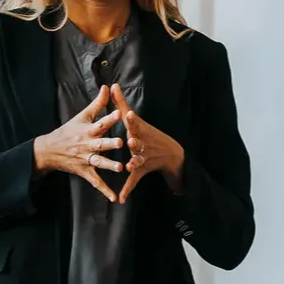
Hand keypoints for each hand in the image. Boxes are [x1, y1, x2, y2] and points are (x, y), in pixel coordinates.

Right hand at [33, 85, 126, 201]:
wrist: (49, 150)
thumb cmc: (68, 130)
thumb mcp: (82, 116)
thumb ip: (97, 103)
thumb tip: (106, 86)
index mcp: (87, 130)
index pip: (99, 123)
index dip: (109, 118)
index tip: (120, 113)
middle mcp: (87, 145)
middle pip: (100, 144)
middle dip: (110, 143)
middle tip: (121, 142)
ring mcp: (86, 159)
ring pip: (99, 163)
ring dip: (109, 165)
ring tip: (121, 167)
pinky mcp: (85, 171)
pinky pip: (96, 182)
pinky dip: (104, 190)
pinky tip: (114, 198)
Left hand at [110, 85, 183, 203]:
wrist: (171, 154)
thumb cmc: (148, 134)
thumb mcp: (135, 119)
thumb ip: (121, 103)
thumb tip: (112, 85)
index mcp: (139, 132)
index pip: (136, 124)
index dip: (133, 120)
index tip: (129, 115)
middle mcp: (142, 144)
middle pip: (138, 143)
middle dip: (135, 142)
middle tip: (130, 141)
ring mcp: (143, 158)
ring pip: (137, 160)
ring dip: (134, 163)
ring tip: (129, 166)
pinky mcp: (141, 170)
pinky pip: (133, 181)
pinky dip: (127, 190)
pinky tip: (121, 199)